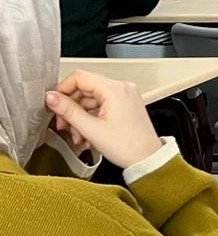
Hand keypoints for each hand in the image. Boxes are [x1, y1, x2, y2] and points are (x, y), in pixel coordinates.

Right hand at [44, 71, 163, 168]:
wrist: (147, 158)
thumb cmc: (127, 146)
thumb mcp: (91, 129)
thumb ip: (68, 111)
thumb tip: (51, 97)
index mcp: (115, 89)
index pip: (80, 77)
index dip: (62, 90)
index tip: (53, 104)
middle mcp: (122, 88)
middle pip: (84, 90)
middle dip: (71, 110)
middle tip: (64, 126)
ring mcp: (124, 96)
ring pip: (91, 100)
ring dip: (80, 118)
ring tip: (79, 136)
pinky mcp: (125, 105)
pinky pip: (101, 106)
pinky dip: (91, 119)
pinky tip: (88, 135)